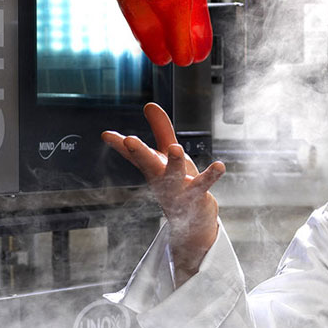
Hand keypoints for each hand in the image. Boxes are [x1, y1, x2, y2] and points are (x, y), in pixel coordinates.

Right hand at [101, 102, 224, 282]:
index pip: (134, 155)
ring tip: (175, 148)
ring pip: (174, 175)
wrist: (191, 223)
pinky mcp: (196, 196)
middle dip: (138, 152)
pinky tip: (220, 166)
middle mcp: (161, 179)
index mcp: (152, 168)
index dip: (120, 145)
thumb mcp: (167, 155)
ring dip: (174, 163)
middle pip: (147, 164)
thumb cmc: (177, 184)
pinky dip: (211, 176)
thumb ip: (161, 130)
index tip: (107, 135)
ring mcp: (177, 189)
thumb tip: (149, 105)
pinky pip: (204, 185)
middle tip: (129, 140)